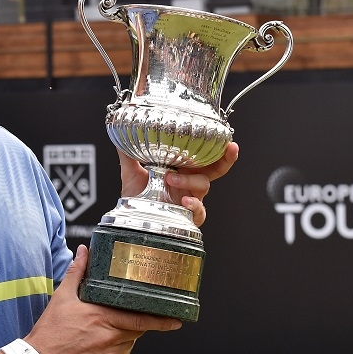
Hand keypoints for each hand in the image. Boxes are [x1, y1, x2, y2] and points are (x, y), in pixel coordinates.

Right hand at [26, 246, 180, 353]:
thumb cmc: (48, 331)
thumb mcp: (61, 298)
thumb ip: (77, 274)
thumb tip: (84, 251)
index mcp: (101, 318)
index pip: (139, 319)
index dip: (159, 320)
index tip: (176, 320)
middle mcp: (108, 340)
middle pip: (135, 333)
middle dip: (140, 328)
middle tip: (141, 325)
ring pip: (126, 349)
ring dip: (123, 341)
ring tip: (104, 337)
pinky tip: (98, 353)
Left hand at [118, 142, 239, 226]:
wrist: (130, 219)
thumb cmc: (136, 197)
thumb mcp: (131, 172)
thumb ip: (129, 154)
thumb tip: (121, 135)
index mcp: (181, 168)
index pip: (203, 155)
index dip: (215, 146)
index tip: (223, 136)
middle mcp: (189, 182)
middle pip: (216, 169)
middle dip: (226, 158)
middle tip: (231, 148)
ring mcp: (190, 198)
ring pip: (204, 185)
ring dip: (190, 180)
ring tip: (171, 177)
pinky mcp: (188, 216)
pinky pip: (199, 210)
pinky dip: (194, 205)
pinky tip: (184, 201)